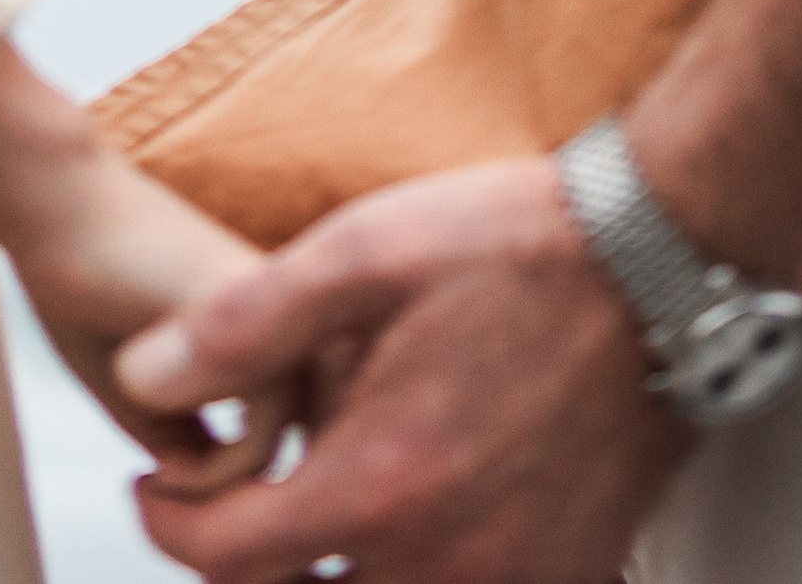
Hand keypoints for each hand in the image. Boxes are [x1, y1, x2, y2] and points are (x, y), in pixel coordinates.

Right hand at [0, 47, 297, 482]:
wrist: (59, 208)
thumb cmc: (86, 287)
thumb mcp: (143, 392)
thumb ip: (190, 443)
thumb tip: (219, 515)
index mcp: (275, 329)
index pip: (301, 435)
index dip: (235, 484)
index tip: (164, 489)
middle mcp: (294, 320)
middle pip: (310, 449)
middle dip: (236, 497)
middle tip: (164, 500)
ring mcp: (284, 317)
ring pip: (294, 456)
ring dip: (219, 495)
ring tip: (156, 486)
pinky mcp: (258, 323)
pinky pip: (263, 440)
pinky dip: (210, 480)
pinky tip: (156, 472)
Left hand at [114, 155, 690, 583]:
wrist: (660, 265)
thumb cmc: (520, 250)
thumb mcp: (360, 254)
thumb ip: (239, 326)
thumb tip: (141, 374)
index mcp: (378, 486)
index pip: (228, 556)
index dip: (169, 524)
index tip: (156, 492)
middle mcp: (444, 560)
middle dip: (251, 566)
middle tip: (235, 510)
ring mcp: (515, 579)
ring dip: (335, 578)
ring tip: (316, 522)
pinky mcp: (569, 575)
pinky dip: (422, 576)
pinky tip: (414, 527)